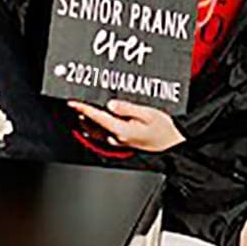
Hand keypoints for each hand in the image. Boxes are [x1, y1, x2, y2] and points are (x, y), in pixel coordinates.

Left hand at [68, 99, 184, 152]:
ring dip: (87, 121)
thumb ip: (127, 108)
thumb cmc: (164, 129)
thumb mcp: (148, 113)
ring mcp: (119, 141)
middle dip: (82, 113)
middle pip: (92, 125)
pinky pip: (103, 135)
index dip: (83, 108)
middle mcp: (117, 138)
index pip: (96, 117)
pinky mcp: (123, 142)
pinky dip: (95, 127)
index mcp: (121, 130)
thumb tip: (110, 105)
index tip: (72, 102)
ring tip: (81, 110)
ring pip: (96, 132)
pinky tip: (94, 122)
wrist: (174, 144)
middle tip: (75, 102)